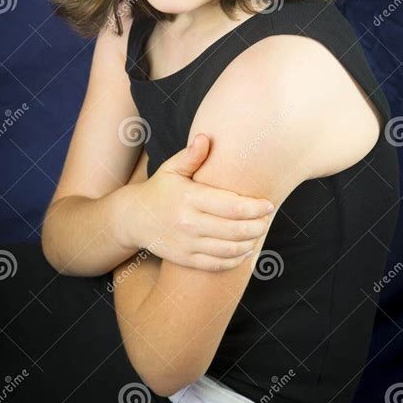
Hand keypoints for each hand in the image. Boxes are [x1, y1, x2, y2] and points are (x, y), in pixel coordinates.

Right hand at [129, 134, 273, 271]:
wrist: (134, 218)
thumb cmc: (160, 189)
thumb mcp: (171, 169)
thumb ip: (191, 156)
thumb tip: (205, 138)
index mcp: (189, 198)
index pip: (232, 206)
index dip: (255, 207)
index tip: (269, 204)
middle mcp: (188, 223)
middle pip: (234, 229)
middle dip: (258, 226)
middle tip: (268, 220)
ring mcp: (186, 243)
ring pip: (229, 249)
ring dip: (250, 242)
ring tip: (259, 232)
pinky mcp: (185, 259)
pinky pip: (217, 264)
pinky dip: (236, 260)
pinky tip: (245, 250)